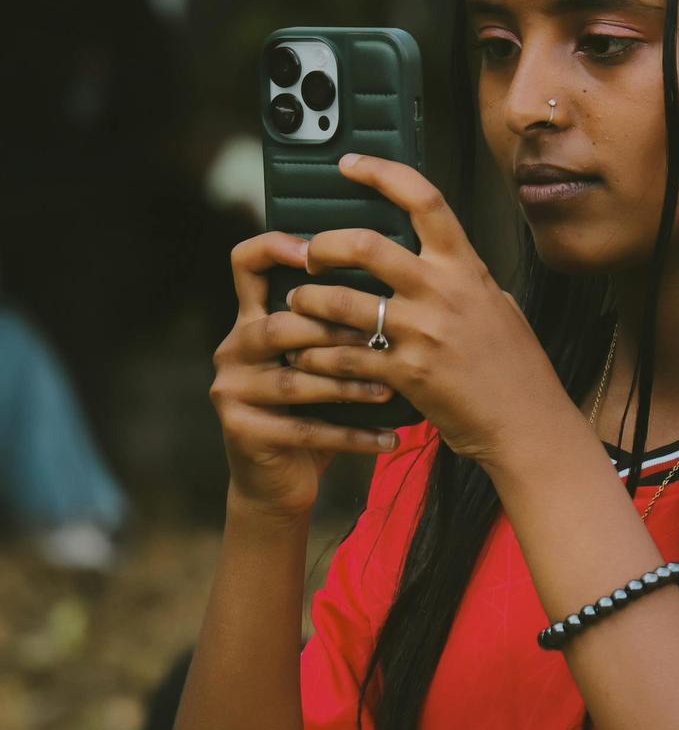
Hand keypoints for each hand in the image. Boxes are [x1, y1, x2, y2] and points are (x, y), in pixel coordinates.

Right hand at [211, 231, 400, 519]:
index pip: (246, 264)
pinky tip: (388, 438)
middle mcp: (234, 348)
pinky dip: (352, 434)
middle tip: (382, 337)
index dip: (275, 247)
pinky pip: (304, 428)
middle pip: (280, 325)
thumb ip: (335, 324)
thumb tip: (395, 285)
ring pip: (295, 379)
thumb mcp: (319, 360)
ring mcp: (232, 390)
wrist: (278, 482)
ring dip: (348, 384)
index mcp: (251, 320)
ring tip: (390, 389)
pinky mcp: (242, 431)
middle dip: (334, 331)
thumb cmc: (312, 410)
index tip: (316, 249)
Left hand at [283, 154, 563, 468]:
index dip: (381, 173)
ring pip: (341, 302)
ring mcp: (423, 333)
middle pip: (365, 245)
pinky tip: (307, 356)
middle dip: (323, 245)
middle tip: (309, 254)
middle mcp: (442, 292)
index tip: (348, 164)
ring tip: (297, 306)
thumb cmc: (514, 368)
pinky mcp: (405, 374)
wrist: (527, 424)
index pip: (423, 200)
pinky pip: (344, 356)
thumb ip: (462, 277)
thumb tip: (437, 254)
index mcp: (465, 267)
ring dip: (307, 302)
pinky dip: (316, 355)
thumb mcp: (496, 305)